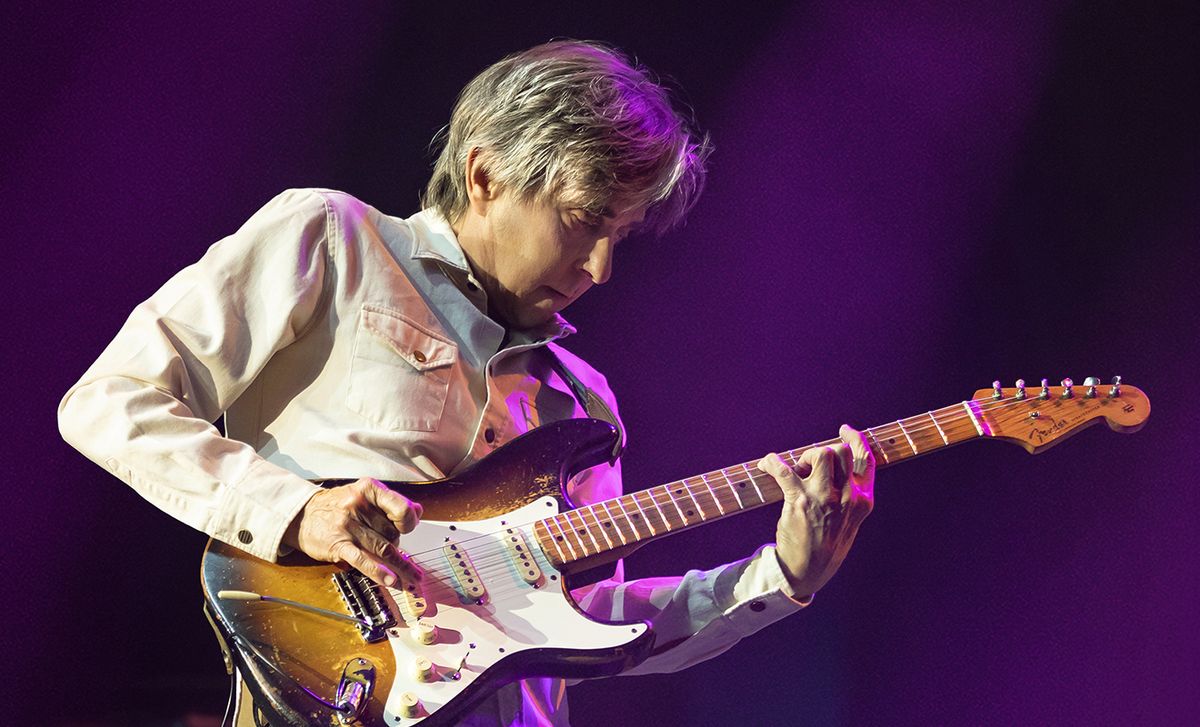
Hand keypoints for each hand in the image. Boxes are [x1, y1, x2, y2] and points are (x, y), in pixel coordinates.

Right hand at [282, 478, 423, 587]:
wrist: (302, 514)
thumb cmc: (337, 506)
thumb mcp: (364, 495)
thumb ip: (391, 503)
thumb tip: (418, 512)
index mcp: (369, 489)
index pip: (401, 508)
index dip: (410, 522)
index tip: (409, 530)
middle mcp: (359, 505)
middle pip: (392, 533)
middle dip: (397, 546)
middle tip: (400, 557)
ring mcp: (348, 525)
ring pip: (382, 548)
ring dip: (400, 566)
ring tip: (411, 579)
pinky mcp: (338, 544)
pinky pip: (363, 560)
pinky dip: (379, 572)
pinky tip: (391, 581)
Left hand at [759, 424, 874, 597]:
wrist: (808, 571)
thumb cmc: (827, 544)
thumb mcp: (850, 520)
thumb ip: (850, 495)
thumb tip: (836, 465)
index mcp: (863, 501)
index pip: (866, 460)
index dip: (855, 440)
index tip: (845, 431)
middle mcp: (848, 497)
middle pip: (840, 452)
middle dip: (823, 452)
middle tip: (810, 466)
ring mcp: (824, 498)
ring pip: (820, 453)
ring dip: (804, 457)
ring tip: (796, 471)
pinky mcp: (799, 501)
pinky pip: (784, 469)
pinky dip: (772, 462)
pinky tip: (766, 464)